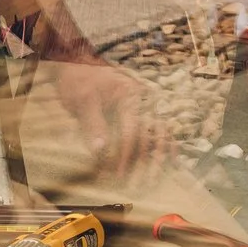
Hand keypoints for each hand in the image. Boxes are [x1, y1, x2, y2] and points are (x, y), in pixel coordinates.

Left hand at [42, 54, 170, 181]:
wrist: (77, 61)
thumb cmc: (79, 79)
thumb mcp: (82, 100)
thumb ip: (93, 125)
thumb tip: (100, 151)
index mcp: (130, 94)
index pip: (131, 131)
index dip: (123, 156)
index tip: (116, 175)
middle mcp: (144, 99)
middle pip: (151, 135)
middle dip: (146, 162)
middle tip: (142, 185)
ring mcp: (146, 104)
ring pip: (161, 133)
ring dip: (158, 157)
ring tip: (155, 179)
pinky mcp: (144, 109)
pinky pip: (159, 129)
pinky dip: (165, 145)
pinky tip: (170, 161)